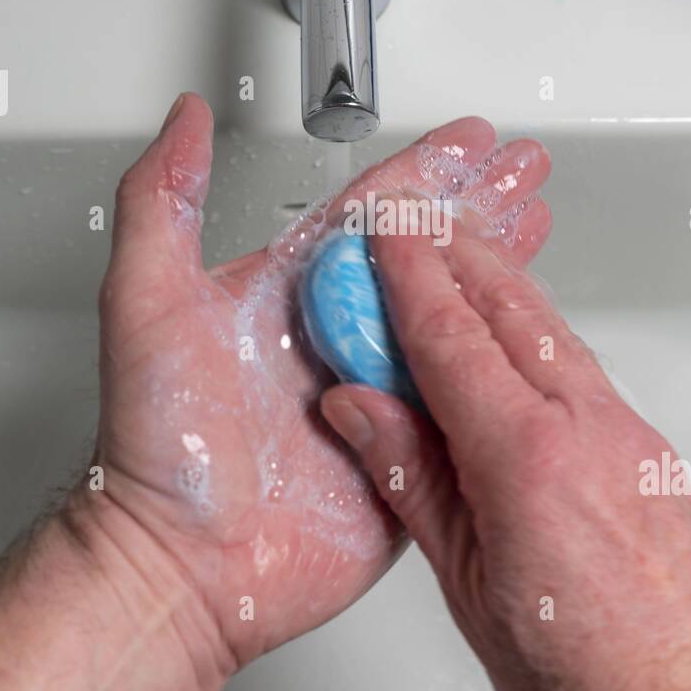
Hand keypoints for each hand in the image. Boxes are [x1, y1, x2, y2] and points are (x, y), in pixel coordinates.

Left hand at [86, 94, 551, 670]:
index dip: (428, 173)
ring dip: (502, 275)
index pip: (375, 216)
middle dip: (483, 210)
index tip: (474, 142)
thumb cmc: (157, 446)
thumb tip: (183, 120)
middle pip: (428, 258)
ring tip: (542, 230)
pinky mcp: (405, 456)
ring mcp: (377, 396)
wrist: (185, 569)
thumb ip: (162, 203)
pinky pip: (464, 403)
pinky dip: (502, 367)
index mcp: (290, 295)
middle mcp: (337, 339)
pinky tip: (534, 335)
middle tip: (529, 173)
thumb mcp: (147, 303)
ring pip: (456, 322)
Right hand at [320, 222, 690, 690]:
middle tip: (410, 224)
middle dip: (454, 255)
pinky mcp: (647, 451)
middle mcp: (587, 428)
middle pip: (509, 308)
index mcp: (528, 459)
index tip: (379, 236)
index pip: (451, 338)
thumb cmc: (601, 687)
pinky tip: (512, 341)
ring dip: (497, 285)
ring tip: (454, 264)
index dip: (407, 277)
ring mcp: (627, 434)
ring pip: (550, 329)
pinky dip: (533, 332)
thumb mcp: (470, 591)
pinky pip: (578, 364)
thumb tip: (363, 413)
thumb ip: (414, 485)